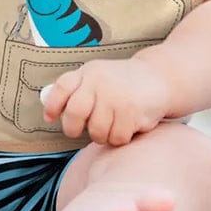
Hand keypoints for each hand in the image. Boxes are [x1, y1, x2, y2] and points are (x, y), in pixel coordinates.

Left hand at [41, 58, 170, 145]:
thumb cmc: (122, 83)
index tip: (50, 118)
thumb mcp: (97, 77)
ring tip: (110, 126)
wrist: (160, 78)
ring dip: (101, 136)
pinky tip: (126, 127)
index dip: (53, 106)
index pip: (61, 87)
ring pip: (97, 130)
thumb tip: (50, 112)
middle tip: (78, 132)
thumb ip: (77, 90)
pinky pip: (117, 137)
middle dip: (72, 128)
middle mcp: (99, 81)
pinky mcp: (131, 111)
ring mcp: (115, 96)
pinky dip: (120, 138)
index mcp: (88, 72)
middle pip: (75, 113)